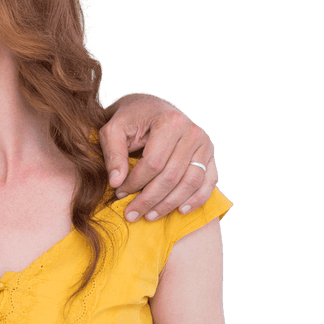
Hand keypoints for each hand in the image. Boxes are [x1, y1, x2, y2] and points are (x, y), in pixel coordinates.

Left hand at [99, 93, 217, 221]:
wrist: (150, 108)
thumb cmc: (129, 119)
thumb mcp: (113, 130)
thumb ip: (113, 155)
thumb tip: (116, 183)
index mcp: (169, 122)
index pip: (153, 163)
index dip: (135, 183)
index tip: (119, 194)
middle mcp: (192, 132)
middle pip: (172, 176)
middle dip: (149, 199)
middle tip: (131, 214)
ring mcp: (205, 144)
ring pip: (191, 182)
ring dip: (170, 204)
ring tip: (150, 216)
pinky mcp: (211, 155)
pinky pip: (208, 182)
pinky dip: (197, 199)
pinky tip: (180, 210)